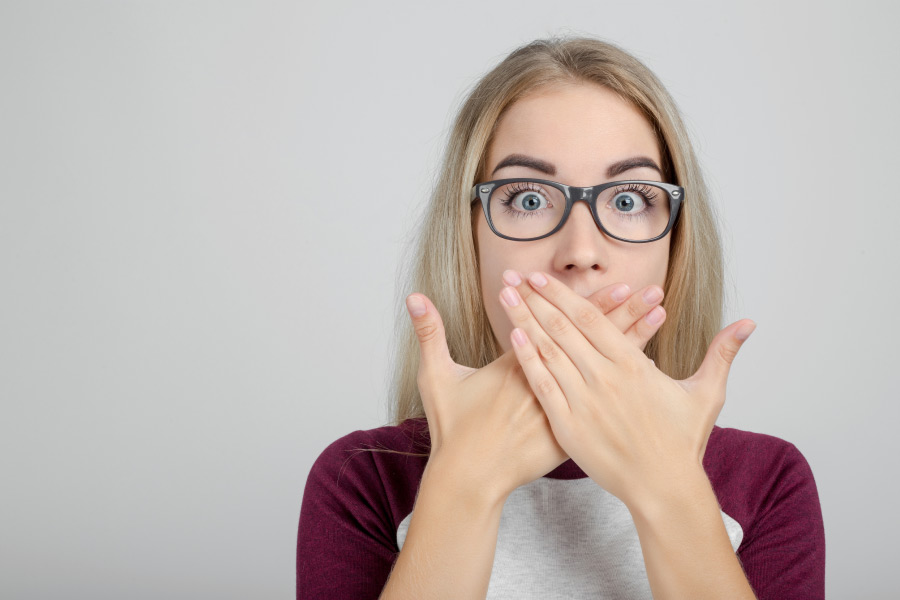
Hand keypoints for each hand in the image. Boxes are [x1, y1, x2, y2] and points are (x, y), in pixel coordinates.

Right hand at [405, 282, 665, 498]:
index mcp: (520, 366)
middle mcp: (548, 383)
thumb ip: (429, 333)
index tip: (617, 285)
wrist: (468, 477)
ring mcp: (561, 408)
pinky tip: (646, 370)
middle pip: (592, 344)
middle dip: (623, 316)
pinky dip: (623, 386)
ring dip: (632, 343)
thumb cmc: (452, 428)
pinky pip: (602, 403)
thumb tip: (413, 297)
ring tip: (658, 319)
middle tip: (652, 292)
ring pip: (602, 370)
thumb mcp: (435, 377)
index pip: (563, 328)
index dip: (591, 306)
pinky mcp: (567, 431)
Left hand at [497, 270, 755, 508]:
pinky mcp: (569, 425)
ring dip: (524, 321)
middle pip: (563, 328)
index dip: (563, 295)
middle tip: (514, 276)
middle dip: (536, 299)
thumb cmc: (683, 442)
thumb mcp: (706, 394)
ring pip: (548, 352)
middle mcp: (604, 378)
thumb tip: (748, 323)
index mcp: (633, 366)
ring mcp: (584, 401)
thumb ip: (722, 353)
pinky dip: (527, 361)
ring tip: (505, 298)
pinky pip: (543, 386)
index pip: (591, 319)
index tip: (543, 277)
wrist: (664, 488)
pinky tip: (513, 339)